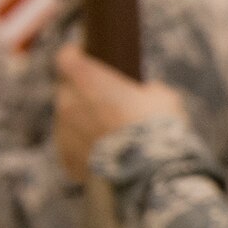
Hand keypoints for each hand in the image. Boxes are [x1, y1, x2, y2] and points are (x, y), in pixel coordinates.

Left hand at [54, 45, 184, 180]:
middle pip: (67, 89)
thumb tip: (146, 93)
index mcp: (89, 80)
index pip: (67, 58)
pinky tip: (105, 154)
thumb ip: (145, 90)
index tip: (86, 57)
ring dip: (82, 121)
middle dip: (83, 92)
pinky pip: (71, 147)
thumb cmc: (158, 127)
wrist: (149, 171)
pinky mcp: (68, 158)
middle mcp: (69, 102)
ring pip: (67, 119)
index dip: (76, 55)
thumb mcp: (162, 97)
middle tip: (107, 100)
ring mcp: (64, 131)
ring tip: (110, 133)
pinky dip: (83, 149)